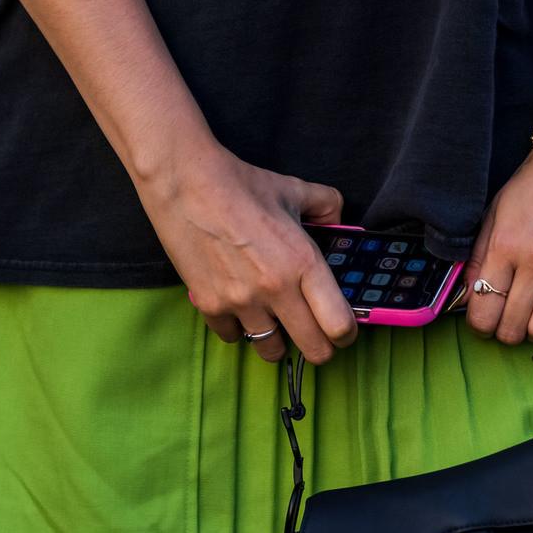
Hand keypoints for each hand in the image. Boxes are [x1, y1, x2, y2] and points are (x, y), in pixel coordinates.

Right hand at [136, 146, 357, 365]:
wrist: (185, 182)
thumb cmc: (240, 185)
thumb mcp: (294, 190)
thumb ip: (326, 206)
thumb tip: (337, 222)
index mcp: (303, 261)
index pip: (339, 325)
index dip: (347, 333)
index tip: (343, 329)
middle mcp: (275, 288)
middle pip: (314, 351)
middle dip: (319, 346)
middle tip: (313, 331)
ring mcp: (240, 301)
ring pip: (272, 351)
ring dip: (277, 339)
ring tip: (273, 318)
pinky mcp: (209, 305)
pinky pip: (233, 337)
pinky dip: (239, 327)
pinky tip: (239, 306)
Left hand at [464, 145, 532, 354]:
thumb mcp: (496, 211)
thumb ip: (479, 256)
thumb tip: (469, 295)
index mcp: (506, 244)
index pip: (483, 309)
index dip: (478, 324)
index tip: (481, 320)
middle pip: (511, 328)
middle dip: (502, 331)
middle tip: (505, 319)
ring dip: (531, 334)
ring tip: (529, 320)